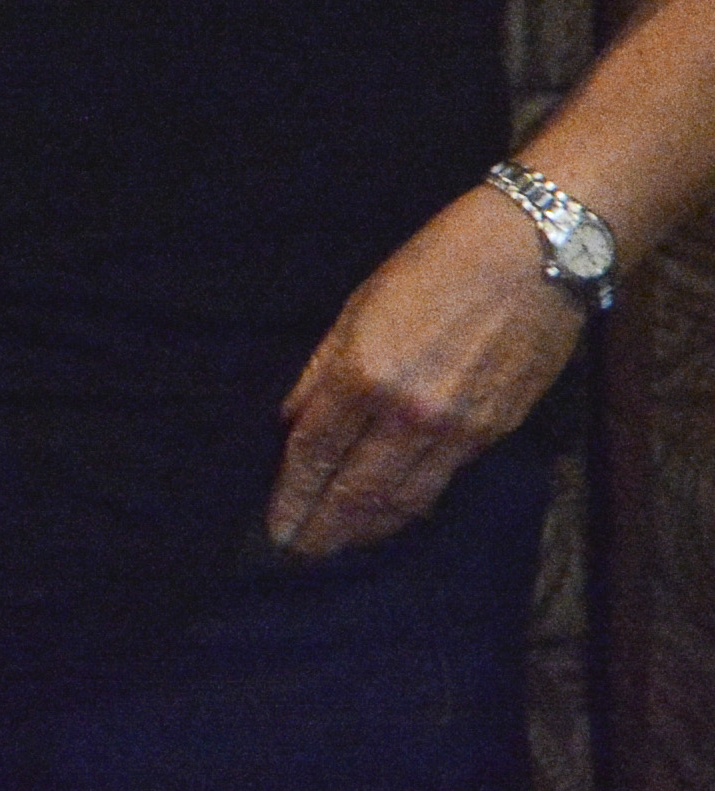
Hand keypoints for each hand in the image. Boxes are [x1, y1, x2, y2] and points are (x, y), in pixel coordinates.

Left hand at [264, 183, 583, 556]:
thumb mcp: (358, 305)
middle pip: (357, 490)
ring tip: (338, 547)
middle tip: (296, 553)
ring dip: (368, 530)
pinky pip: (443, 483)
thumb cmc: (436, 263)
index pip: (315, 452)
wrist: (535, 256)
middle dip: (324, 528)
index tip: (274, 526)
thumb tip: (290, 418)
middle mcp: (408, 413)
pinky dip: (413, 507)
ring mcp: (457, 429)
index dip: (292, 494)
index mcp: (364, 374)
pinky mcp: (495, 433)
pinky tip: (393, 516)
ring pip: (404, 499)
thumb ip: (321, 369)